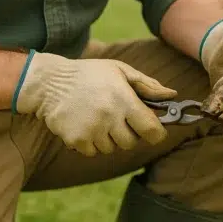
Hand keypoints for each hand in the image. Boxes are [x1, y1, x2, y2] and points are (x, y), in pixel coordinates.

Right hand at [13, 52, 176, 156]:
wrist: (50, 83)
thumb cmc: (90, 74)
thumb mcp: (120, 70)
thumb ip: (147, 85)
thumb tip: (172, 95)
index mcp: (123, 99)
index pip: (151, 129)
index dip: (157, 133)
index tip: (155, 131)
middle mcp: (109, 117)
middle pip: (131, 142)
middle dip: (130, 133)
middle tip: (119, 118)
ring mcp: (92, 130)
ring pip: (112, 148)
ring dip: (110, 138)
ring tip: (99, 117)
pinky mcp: (77, 140)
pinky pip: (94, 152)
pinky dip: (92, 143)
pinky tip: (86, 124)